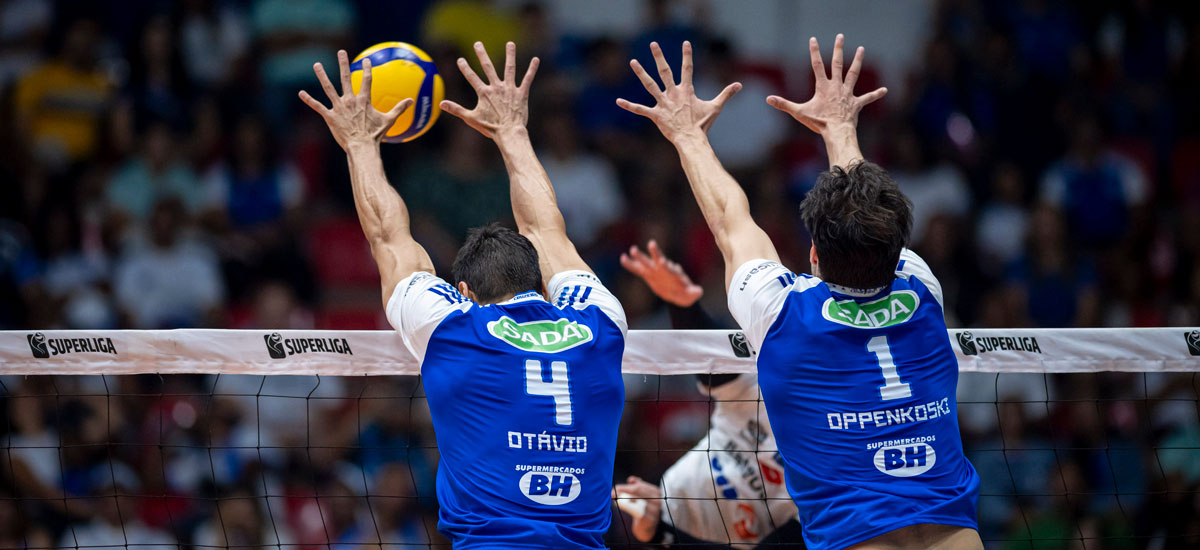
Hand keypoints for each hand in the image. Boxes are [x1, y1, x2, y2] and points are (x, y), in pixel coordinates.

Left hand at [299, 50, 412, 150]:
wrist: (361, 147)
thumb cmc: (375, 135)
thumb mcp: (389, 121)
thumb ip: (400, 109)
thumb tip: (412, 101)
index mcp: (364, 100)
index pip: (366, 80)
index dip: (367, 69)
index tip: (366, 60)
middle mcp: (350, 100)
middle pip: (345, 77)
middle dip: (343, 63)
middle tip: (341, 51)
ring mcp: (338, 107)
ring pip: (328, 88)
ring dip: (322, 75)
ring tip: (317, 64)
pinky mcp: (330, 116)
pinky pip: (318, 106)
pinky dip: (309, 99)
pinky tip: (301, 93)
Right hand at [440, 41, 539, 138]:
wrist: (509, 133)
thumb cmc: (490, 128)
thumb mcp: (471, 118)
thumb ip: (456, 109)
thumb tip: (441, 104)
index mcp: (484, 93)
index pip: (472, 77)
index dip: (465, 68)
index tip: (460, 59)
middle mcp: (497, 87)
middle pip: (488, 67)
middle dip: (482, 55)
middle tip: (477, 44)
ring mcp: (510, 89)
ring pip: (510, 68)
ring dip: (510, 55)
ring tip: (510, 43)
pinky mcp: (522, 93)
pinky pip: (527, 79)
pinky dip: (532, 69)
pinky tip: (536, 59)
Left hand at [612, 476, 662, 542]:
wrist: (648, 525)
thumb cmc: (643, 506)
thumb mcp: (642, 494)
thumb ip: (637, 484)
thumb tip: (630, 480)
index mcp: (656, 491)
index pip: (639, 486)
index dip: (626, 487)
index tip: (616, 488)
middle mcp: (657, 499)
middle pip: (638, 493)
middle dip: (623, 492)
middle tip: (612, 493)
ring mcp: (655, 510)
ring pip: (636, 502)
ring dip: (624, 501)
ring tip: (615, 500)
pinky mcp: (651, 519)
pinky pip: (637, 512)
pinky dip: (628, 509)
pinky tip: (622, 507)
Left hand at [616, 41, 741, 142]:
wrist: (691, 139)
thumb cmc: (703, 124)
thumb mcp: (716, 107)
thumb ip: (726, 94)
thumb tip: (740, 85)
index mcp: (686, 90)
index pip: (688, 68)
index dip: (687, 55)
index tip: (686, 43)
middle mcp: (673, 93)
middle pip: (665, 71)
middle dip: (659, 57)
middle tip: (653, 44)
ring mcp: (663, 103)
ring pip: (650, 85)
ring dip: (641, 73)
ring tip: (633, 62)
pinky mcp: (655, 114)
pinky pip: (640, 109)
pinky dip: (629, 105)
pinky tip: (618, 101)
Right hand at [620, 240, 702, 306]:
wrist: (680, 294)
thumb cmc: (687, 294)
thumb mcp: (692, 294)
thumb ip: (694, 292)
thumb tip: (699, 292)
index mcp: (674, 274)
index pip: (669, 268)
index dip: (666, 265)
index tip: (662, 261)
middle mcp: (664, 270)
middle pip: (658, 260)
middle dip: (655, 253)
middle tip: (651, 244)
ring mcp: (655, 271)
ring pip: (646, 263)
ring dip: (640, 257)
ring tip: (632, 250)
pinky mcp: (649, 275)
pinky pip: (638, 269)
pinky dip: (631, 265)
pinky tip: (623, 258)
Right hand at [766, 34, 886, 135]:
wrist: (836, 132)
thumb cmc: (818, 123)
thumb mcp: (799, 113)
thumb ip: (783, 104)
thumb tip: (768, 99)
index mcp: (823, 87)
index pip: (817, 65)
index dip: (814, 52)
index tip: (813, 39)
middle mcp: (837, 86)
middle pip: (837, 64)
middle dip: (838, 49)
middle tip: (840, 36)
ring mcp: (848, 94)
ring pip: (853, 74)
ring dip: (858, 61)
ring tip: (861, 49)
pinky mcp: (856, 104)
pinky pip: (868, 98)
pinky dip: (876, 94)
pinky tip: (885, 90)